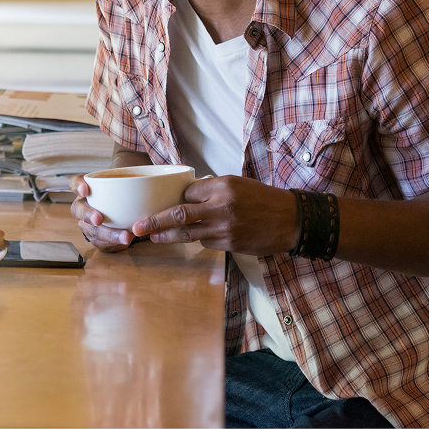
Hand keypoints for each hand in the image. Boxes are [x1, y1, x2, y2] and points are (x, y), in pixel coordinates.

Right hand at [70, 173, 135, 251]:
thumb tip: (156, 167)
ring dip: (107, 234)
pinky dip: (114, 243)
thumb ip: (135, 176)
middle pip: (78, 209)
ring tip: (126, 237)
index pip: (75, 183)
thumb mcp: (128, 180)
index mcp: (89, 188)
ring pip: (90, 230)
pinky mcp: (97, 238)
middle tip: (99, 218)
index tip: (85, 189)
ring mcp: (88, 223)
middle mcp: (84, 205)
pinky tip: (126, 242)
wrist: (128, 207)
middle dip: (88, 214)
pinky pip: (101, 243)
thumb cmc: (126, 190)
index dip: (77, 186)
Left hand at [131, 175, 300, 256]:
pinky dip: (198, 239)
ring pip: (188, 233)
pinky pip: (205, 242)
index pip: (188, 193)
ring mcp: (224, 228)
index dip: (176, 198)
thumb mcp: (237, 184)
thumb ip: (213, 190)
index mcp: (222, 186)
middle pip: (179, 214)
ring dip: (168, 236)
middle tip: (137, 227)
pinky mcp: (229, 244)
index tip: (168, 201)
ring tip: (151, 237)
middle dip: (155, 222)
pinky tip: (196, 237)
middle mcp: (221, 206)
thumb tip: (188, 195)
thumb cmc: (263, 198)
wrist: (291, 220)